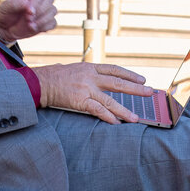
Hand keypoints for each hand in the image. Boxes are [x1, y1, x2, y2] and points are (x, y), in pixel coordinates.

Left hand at [0, 0, 56, 43]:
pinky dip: (45, 27)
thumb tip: (30, 6)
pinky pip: (53, 22)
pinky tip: (35, 29)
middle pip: (49, 0)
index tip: (28, 14)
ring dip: (42, 21)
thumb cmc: (5, 13)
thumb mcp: (6, 7)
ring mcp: (45, 8)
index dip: (35, 4)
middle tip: (28, 21)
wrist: (5, 27)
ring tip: (30, 26)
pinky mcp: (47, 20)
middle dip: (40, 12)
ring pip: (53, 11)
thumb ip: (16, 4)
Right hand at [32, 63, 152, 124]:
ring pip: (110, 100)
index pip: (114, 70)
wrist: (40, 82)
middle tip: (149, 92)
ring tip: (135, 118)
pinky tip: (116, 123)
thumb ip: (90, 74)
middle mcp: (90, 76)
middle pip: (118, 82)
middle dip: (135, 88)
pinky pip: (97, 110)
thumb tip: (103, 81)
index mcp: (90, 67)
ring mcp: (85, 89)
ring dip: (124, 110)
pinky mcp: (79, 101)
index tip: (142, 79)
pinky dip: (108, 117)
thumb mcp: (75, 69)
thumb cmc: (55, 77)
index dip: (129, 74)